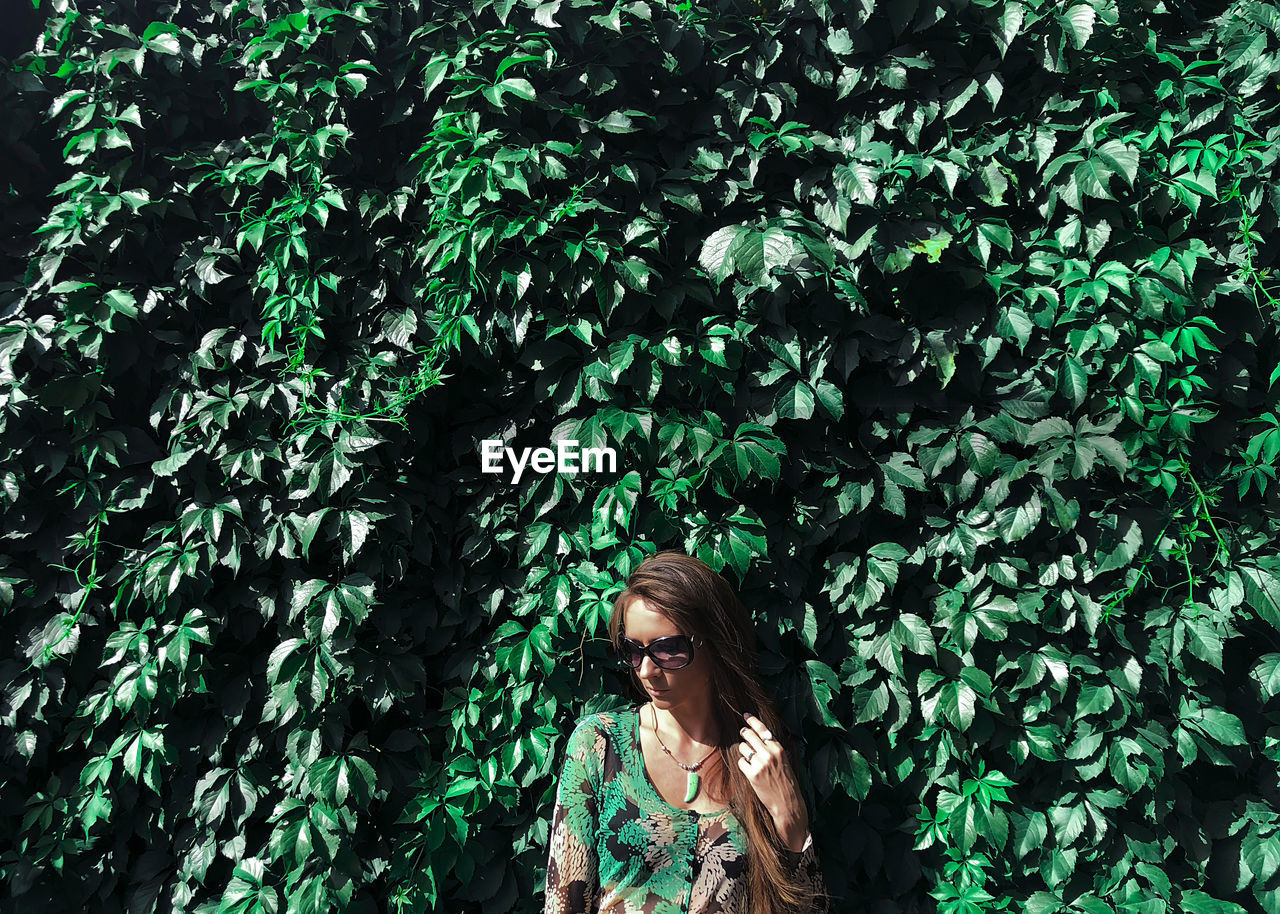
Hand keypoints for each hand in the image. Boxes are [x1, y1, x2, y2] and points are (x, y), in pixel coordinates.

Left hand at [737, 713, 809, 851]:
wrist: (787, 803)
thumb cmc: (786, 782)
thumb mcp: (784, 761)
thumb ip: (773, 749)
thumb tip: (758, 737)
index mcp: (778, 749)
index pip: (763, 730)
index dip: (753, 721)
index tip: (746, 715)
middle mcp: (769, 754)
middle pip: (749, 735)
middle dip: (744, 733)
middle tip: (743, 733)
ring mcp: (760, 764)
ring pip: (743, 748)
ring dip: (744, 752)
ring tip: (750, 759)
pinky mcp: (752, 774)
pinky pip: (741, 762)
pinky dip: (743, 765)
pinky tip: (749, 771)